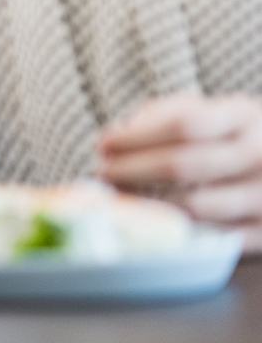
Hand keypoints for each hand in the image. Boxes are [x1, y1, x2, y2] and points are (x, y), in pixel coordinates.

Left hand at [97, 93, 261, 251]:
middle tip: (101, 173)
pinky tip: (154, 221)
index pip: (182, 125)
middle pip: (183, 165)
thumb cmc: (229, 133)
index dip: (136, 137)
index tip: (101, 144)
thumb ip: (162, 114)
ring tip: (121, 196)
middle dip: (131, 171)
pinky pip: (214, 236)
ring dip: (148, 203)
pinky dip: (178, 229)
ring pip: (196, 206)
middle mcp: (261, 154)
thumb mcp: (206, 109)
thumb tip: (115, 136)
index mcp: (242, 115)